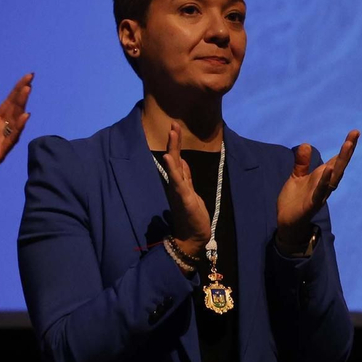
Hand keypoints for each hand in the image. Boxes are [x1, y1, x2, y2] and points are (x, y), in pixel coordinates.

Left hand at [0, 72, 32, 188]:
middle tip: (30, 78)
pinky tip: (24, 116)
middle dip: (22, 94)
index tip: (28, 76)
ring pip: (15, 121)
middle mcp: (2, 130)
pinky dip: (19, 128)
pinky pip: (11, 139)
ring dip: (22, 106)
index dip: (17, 89)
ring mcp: (2, 141)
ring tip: (27, 91)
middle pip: (14, 108)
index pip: (9, 102)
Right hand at [160, 123, 212, 258]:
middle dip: (174, 141)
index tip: (174, 128)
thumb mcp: (191, 193)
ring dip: (173, 149)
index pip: (177, 159)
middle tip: (173, 124)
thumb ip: (186, 178)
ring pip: (175, 166)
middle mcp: (177, 184)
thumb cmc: (191, 217)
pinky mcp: (184, 198)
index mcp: (179, 182)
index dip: (175, 144)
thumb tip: (182, 162)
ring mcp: (179, 190)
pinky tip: (169, 157)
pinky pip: (178, 181)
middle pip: (174, 159)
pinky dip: (173, 169)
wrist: (192, 237)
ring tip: (172, 134)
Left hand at [275, 129, 359, 252]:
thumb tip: (305, 144)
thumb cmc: (294, 200)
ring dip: (341, 162)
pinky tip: (328, 169)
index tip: (354, 133)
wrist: (287, 222)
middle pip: (340, 165)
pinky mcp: (313, 203)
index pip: (336, 159)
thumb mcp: (297, 176)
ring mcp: (321, 193)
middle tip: (355, 134)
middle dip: (348, 150)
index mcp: (322, 177)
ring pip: (335, 176)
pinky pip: (321, 191)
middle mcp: (326, 184)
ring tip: (347, 145)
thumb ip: (302, 162)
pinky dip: (325, 180)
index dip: (346, 147)